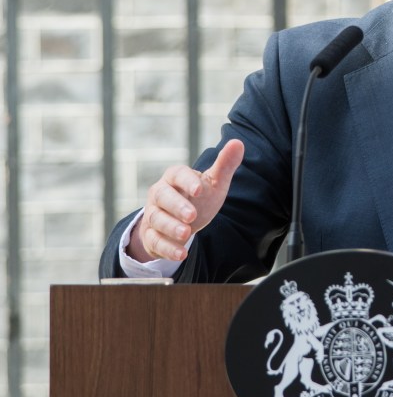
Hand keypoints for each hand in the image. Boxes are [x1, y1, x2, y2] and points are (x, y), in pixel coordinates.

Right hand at [127, 139, 244, 261]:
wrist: (180, 220)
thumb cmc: (198, 196)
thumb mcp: (213, 182)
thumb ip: (225, 164)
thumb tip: (238, 143)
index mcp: (175, 177)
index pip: (178, 174)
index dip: (187, 181)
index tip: (199, 189)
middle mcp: (160, 193)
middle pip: (162, 196)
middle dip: (176, 206)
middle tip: (192, 215)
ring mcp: (153, 214)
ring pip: (156, 219)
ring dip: (170, 227)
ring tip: (186, 234)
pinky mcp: (151, 235)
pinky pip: (155, 241)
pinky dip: (168, 248)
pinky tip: (182, 254)